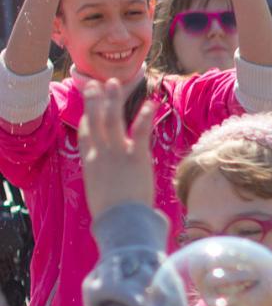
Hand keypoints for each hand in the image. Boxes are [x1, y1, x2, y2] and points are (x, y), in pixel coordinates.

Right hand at [77, 79, 154, 216]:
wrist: (121, 223)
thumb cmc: (113, 217)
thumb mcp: (102, 195)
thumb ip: (106, 186)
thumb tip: (111, 193)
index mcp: (90, 163)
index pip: (86, 133)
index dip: (88, 116)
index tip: (90, 104)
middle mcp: (101, 154)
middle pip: (95, 120)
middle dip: (95, 100)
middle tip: (96, 83)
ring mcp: (117, 154)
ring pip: (112, 119)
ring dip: (114, 99)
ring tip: (115, 83)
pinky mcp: (137, 157)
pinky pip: (140, 131)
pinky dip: (145, 116)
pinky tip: (151, 103)